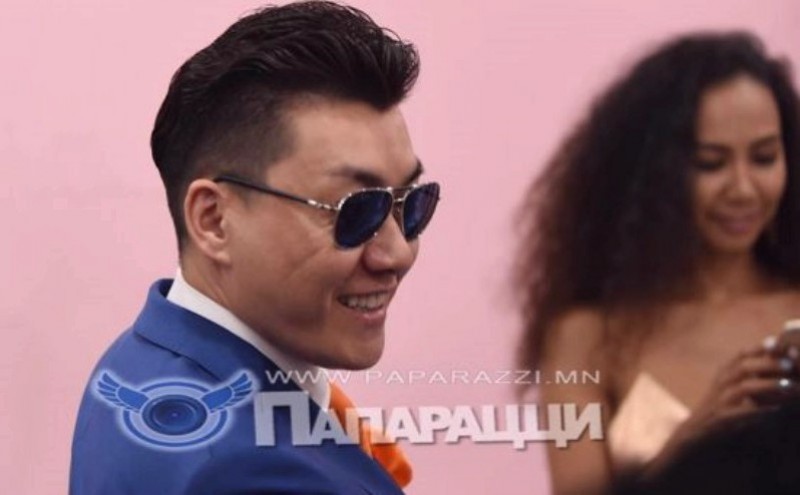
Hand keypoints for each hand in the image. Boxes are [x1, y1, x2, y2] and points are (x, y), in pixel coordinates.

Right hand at [647, 343, 798, 472]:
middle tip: (789, 364)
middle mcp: (721, 383)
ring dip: (768, 385)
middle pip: (744, 367)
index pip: (741, 355)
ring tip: (789, 386)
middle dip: (768, 364)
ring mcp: (720, 400)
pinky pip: (743, 412)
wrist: (695, 428)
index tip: (780, 345)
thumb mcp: (728, 384)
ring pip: (744, 387)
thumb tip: (774, 359)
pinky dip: (760, 410)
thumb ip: (746, 373)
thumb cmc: (719, 405)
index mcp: (723, 373)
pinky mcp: (722, 417)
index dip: (761, 348)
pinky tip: (777, 409)